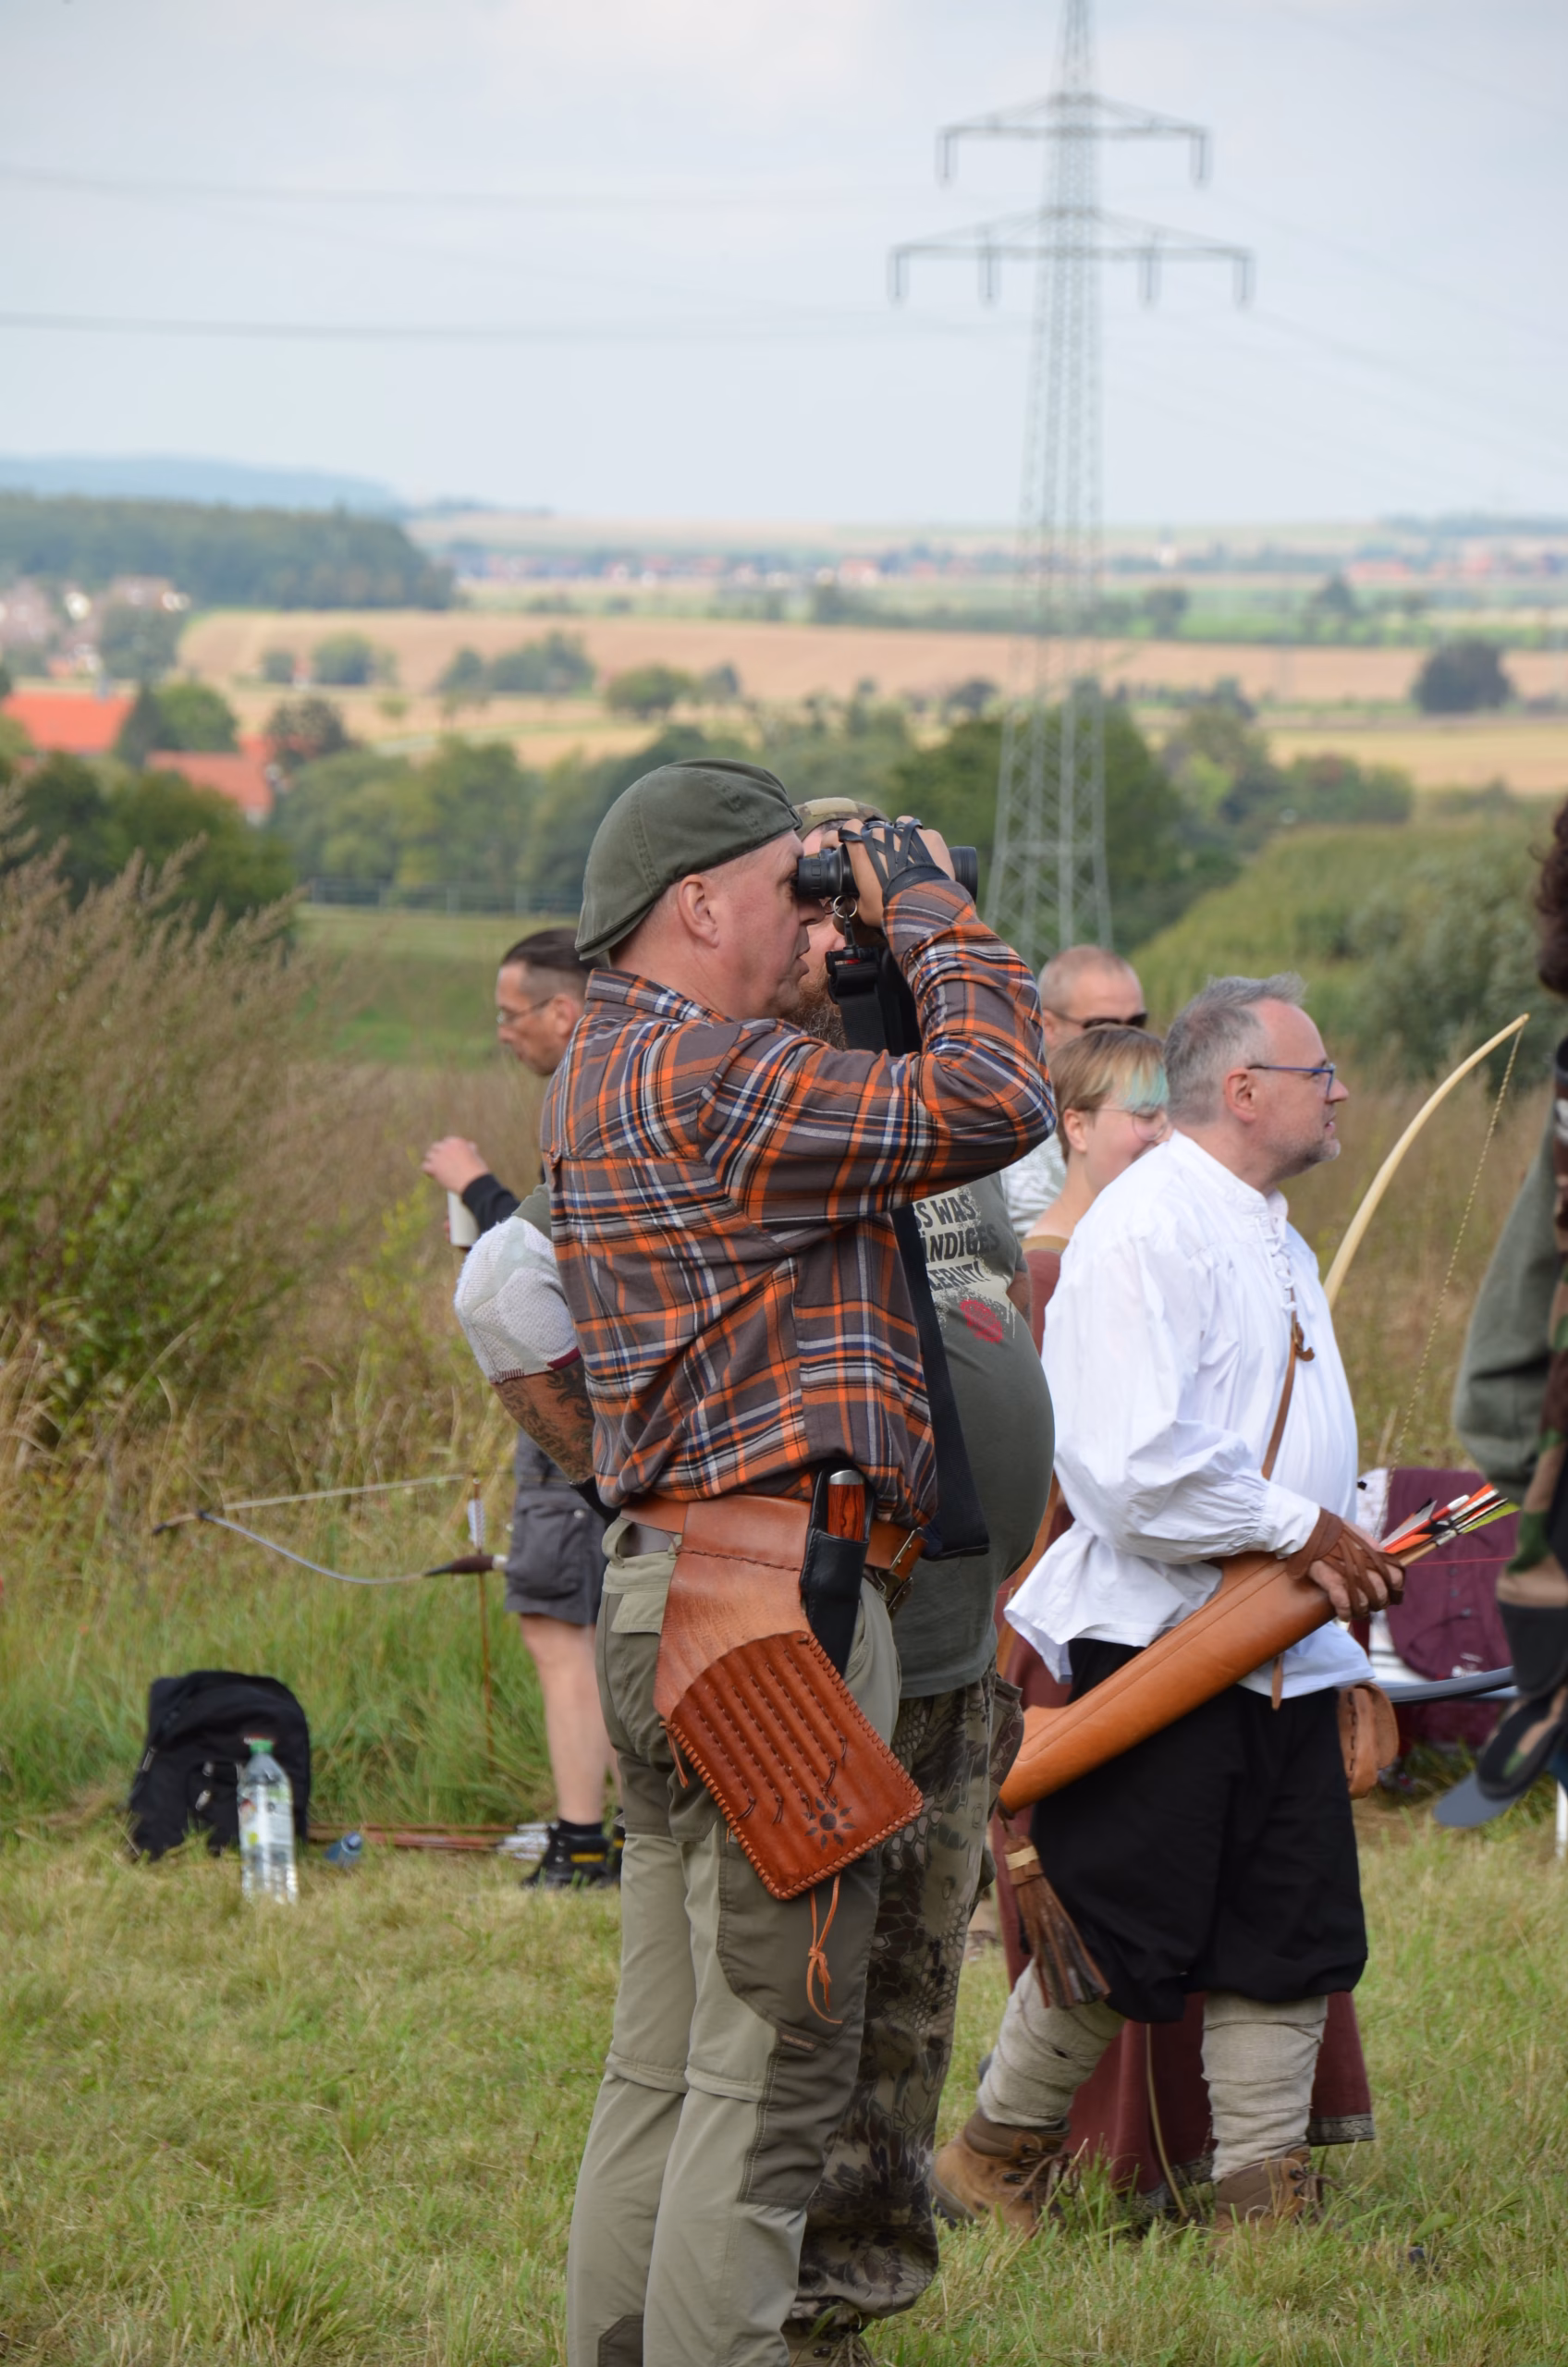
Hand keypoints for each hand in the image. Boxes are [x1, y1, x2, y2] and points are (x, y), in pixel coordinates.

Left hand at [423, 1136, 488, 1192]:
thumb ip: (470, 1149)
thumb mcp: (476, 1156)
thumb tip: (470, 1146)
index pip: (447, 1142)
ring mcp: (439, 1157)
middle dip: (438, 1154)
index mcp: (457, 1142)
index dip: (447, 1150)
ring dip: (432, 1161)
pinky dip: (428, 1171)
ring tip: (437, 1170)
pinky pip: (425, 1166)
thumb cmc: (477, 1171)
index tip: (450, 1157)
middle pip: (436, 1147)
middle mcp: (446, 1147)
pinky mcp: (434, 1167)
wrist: (474, 1182)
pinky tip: (434, 1175)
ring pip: (429, 1155)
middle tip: (441, 1163)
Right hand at [843, 815, 954, 931]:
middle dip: (875, 844)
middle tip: (880, 862)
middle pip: (874, 831)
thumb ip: (857, 895)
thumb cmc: (889, 908)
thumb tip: (856, 899)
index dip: (844, 836)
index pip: (848, 828)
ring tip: (904, 860)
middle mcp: (883, 833)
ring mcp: (907, 831)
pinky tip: (924, 859)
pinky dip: (921, 844)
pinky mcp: (930, 837)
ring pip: (899, 828)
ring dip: (897, 840)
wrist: (924, 908)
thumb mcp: (863, 907)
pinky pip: (922, 835)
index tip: (842, 843)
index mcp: (862, 847)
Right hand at [1288, 1508, 1402, 1618]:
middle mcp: (1367, 1567)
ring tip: (1356, 1611)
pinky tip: (1344, 1615)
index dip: (1396, 1590)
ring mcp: (1350, 1575)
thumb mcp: (1363, 1537)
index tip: (1392, 1595)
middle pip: (1381, 1595)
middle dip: (1377, 1603)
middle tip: (1370, 1603)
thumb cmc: (1336, 1530)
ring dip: (1361, 1610)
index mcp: (1376, 1555)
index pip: (1397, 1578)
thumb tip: (1386, 1565)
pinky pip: (1344, 1605)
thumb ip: (1376, 1552)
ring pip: (1364, 1603)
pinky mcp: (1332, 1582)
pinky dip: (1345, 1613)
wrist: (1311, 1528)